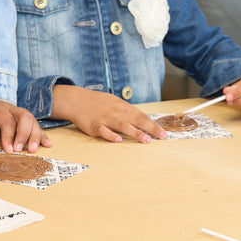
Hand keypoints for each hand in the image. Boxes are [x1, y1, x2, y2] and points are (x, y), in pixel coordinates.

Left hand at [0, 99, 51, 152]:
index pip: (7, 120)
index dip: (9, 135)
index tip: (9, 150)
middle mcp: (12, 109)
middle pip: (24, 118)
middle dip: (24, 134)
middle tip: (20, 150)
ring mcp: (20, 113)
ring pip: (32, 120)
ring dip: (35, 136)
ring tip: (33, 150)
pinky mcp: (26, 120)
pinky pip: (37, 125)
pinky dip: (43, 135)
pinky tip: (48, 144)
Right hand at [52, 85, 167, 142]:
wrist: (76, 100)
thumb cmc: (97, 102)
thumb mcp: (114, 102)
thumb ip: (127, 112)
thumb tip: (141, 120)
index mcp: (122, 106)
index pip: (141, 116)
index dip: (153, 125)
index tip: (164, 132)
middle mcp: (116, 112)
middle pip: (136, 120)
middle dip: (150, 129)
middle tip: (162, 136)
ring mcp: (106, 119)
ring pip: (123, 126)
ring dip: (135, 133)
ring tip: (146, 140)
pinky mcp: (95, 126)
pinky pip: (104, 131)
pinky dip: (111, 135)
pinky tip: (118, 140)